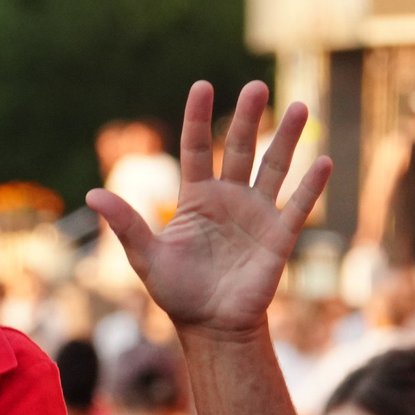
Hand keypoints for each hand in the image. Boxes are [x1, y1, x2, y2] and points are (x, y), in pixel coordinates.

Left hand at [89, 81, 330, 340]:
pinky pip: (297, 206)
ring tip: (301, 106)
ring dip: (288, 138)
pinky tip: (322, 160)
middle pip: (241, 147)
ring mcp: (257, 215)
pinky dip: (311, 185)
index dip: (199, 118)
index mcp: (196, 198)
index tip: (203, 86)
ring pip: (275, 168)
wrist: (212, 328)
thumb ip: (126, 224)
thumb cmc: (178, 293)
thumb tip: (91, 194)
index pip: (197, 148)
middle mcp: (229, 198)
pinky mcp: (279, 237)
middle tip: (256, 86)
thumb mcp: (146, 258)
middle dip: (249, 117)